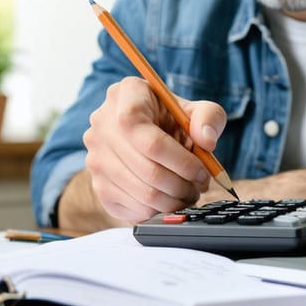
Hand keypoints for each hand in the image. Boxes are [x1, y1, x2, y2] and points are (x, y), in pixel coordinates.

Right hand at [82, 76, 226, 222]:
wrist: (148, 132)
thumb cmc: (172, 119)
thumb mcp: (195, 109)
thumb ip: (209, 117)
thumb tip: (207, 141)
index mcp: (126, 94)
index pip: (145, 133)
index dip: (179, 159)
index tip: (201, 169)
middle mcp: (102, 124)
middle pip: (146, 168)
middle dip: (182, 184)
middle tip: (200, 186)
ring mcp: (96, 157)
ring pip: (141, 193)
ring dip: (174, 200)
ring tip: (189, 192)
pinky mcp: (99, 185)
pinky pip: (133, 209)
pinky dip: (159, 210)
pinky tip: (170, 198)